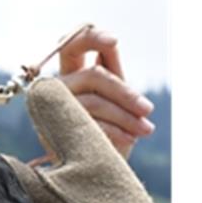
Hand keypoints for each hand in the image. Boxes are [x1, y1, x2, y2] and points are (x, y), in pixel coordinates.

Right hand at [56, 28, 154, 159]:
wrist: (93, 165)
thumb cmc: (107, 127)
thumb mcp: (113, 98)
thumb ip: (110, 72)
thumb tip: (109, 45)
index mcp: (72, 72)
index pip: (72, 44)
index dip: (91, 38)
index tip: (114, 41)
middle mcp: (58, 85)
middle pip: (94, 74)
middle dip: (125, 92)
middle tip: (148, 109)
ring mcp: (53, 107)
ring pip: (95, 101)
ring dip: (125, 116)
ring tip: (145, 129)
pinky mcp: (54, 128)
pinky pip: (90, 123)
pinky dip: (115, 130)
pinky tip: (130, 138)